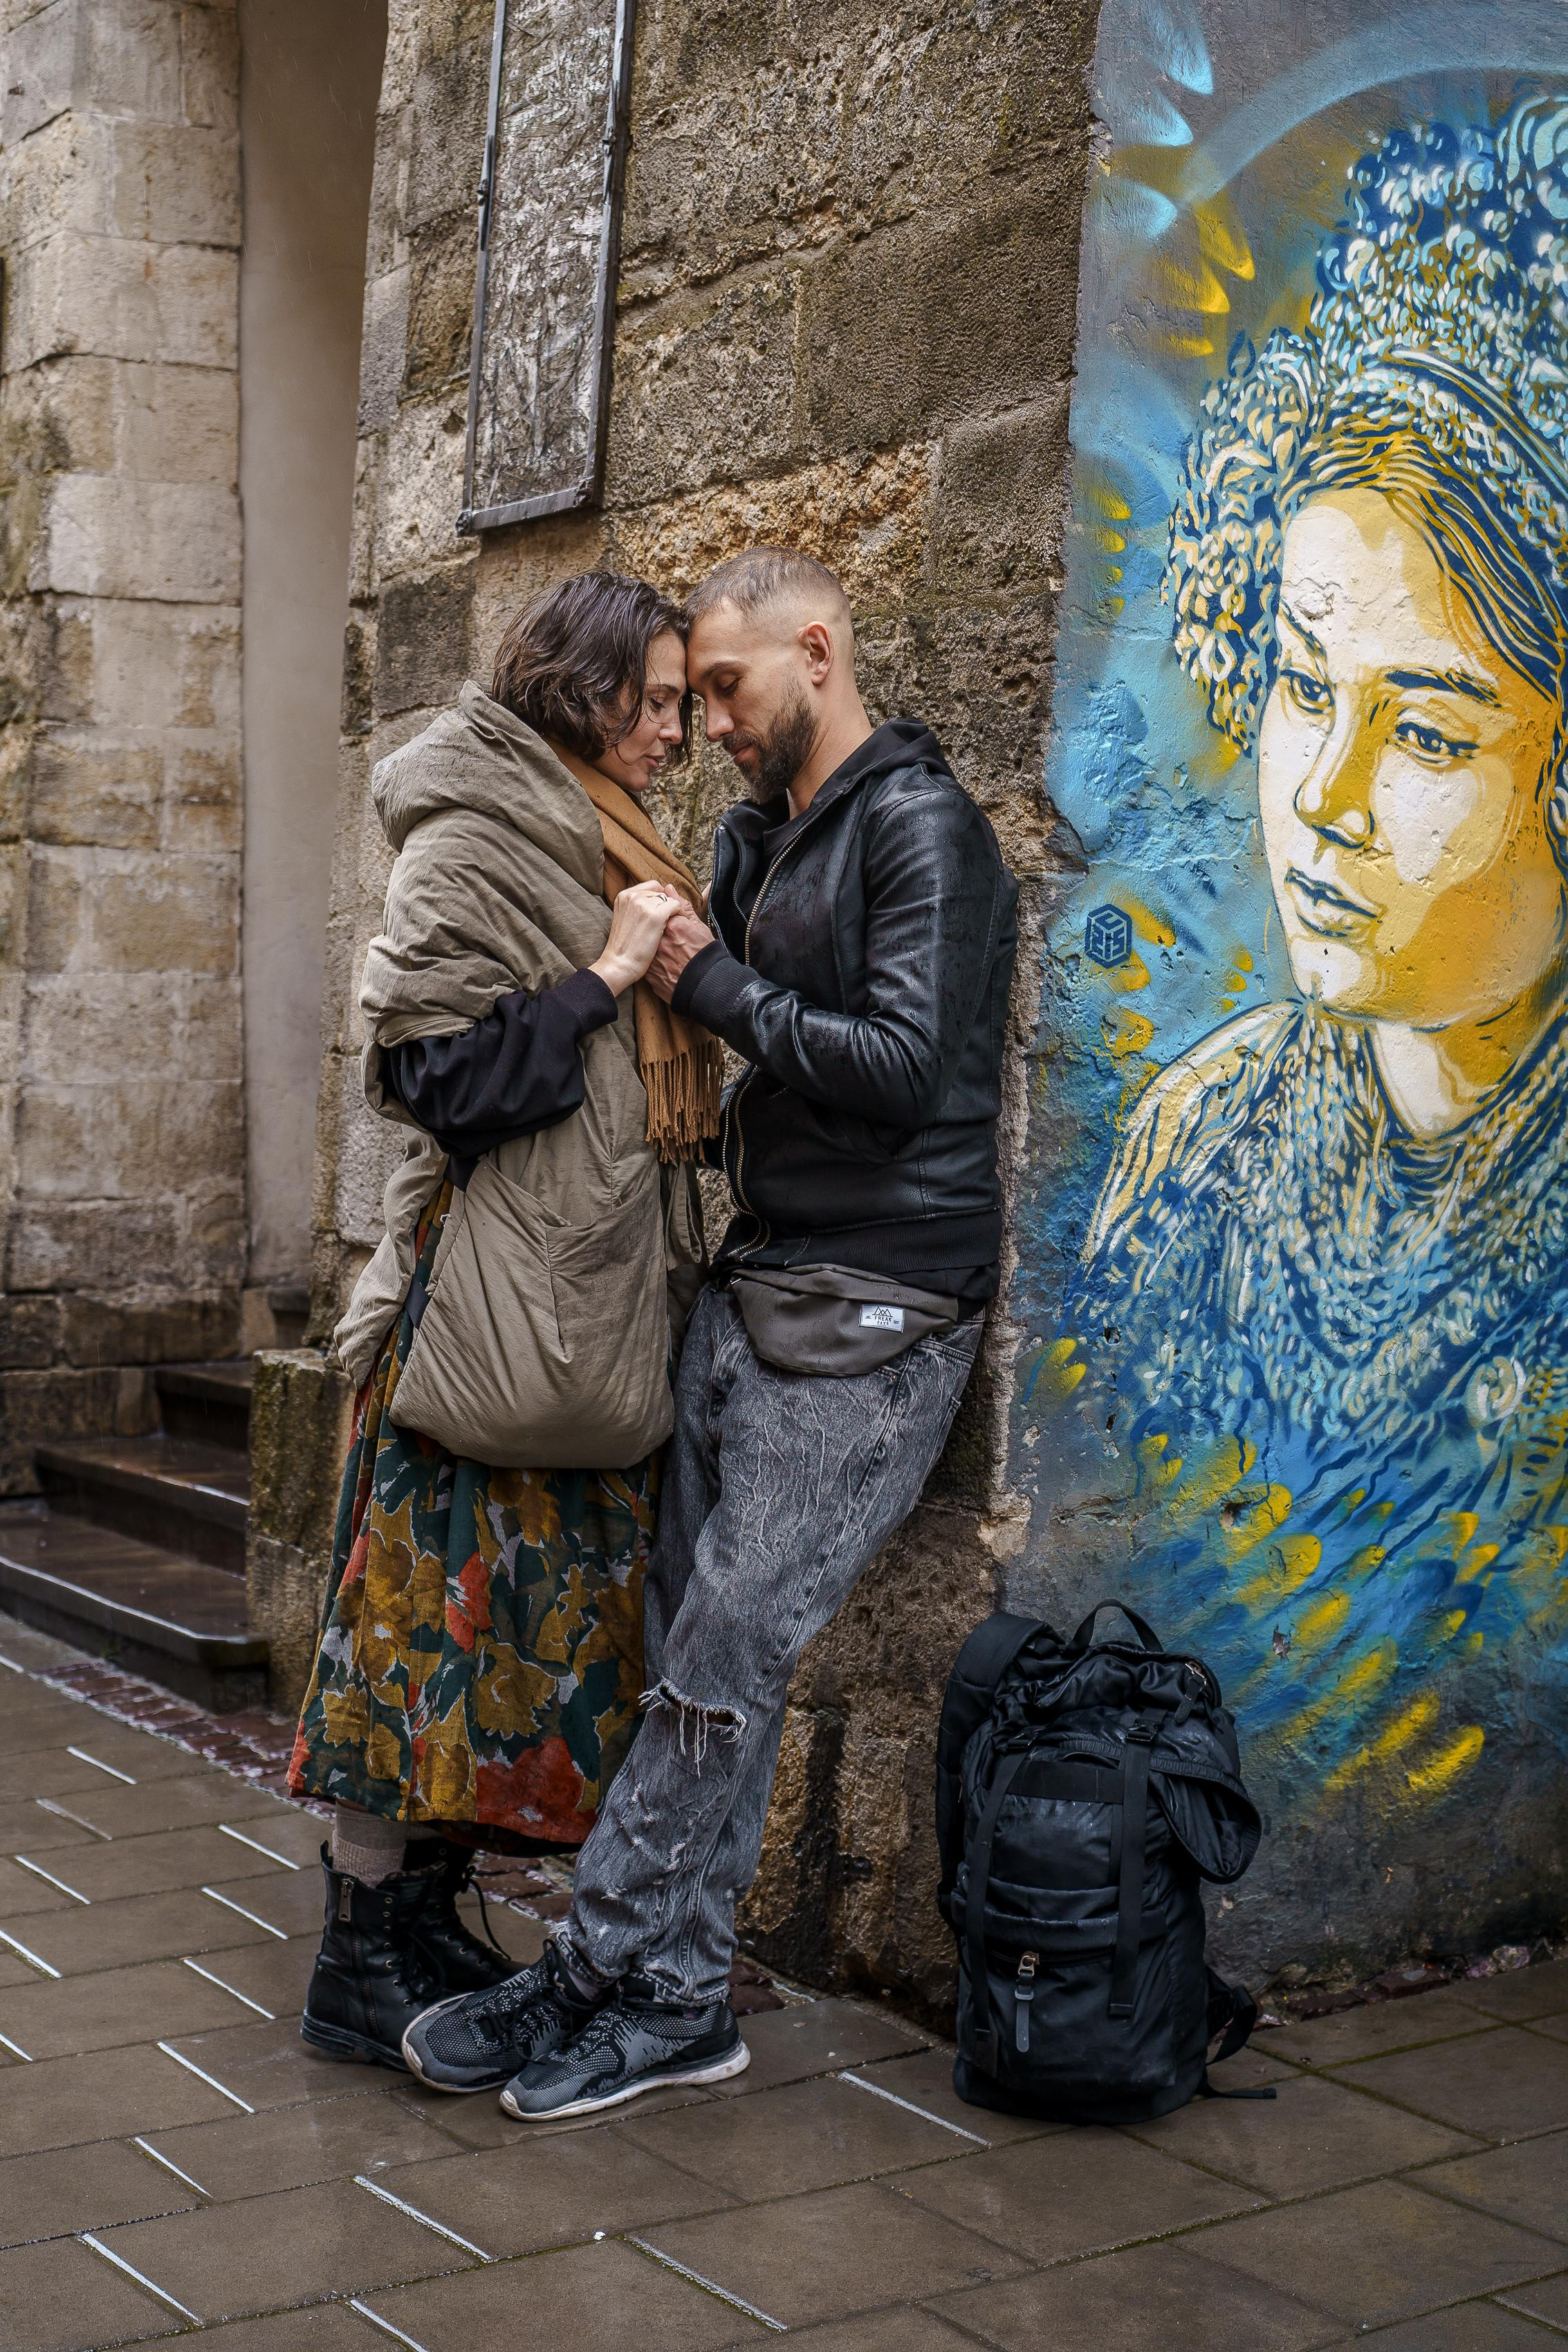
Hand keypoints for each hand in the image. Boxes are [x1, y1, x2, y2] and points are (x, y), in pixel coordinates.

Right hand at [589, 879, 678, 993]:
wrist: (619, 964)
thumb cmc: (624, 947)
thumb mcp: (626, 919)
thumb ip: (637, 905)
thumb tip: (652, 893)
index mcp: (624, 895)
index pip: (650, 886)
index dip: (659, 899)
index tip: (660, 914)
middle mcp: (634, 896)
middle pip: (660, 892)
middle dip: (665, 905)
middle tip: (665, 923)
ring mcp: (644, 904)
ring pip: (669, 899)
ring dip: (672, 911)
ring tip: (669, 927)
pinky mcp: (656, 915)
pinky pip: (676, 906)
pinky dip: (679, 915)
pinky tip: (676, 928)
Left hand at [645, 905, 714, 1002]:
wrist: (706, 987)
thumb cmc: (705, 956)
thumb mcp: (699, 927)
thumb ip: (682, 905)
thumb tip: (669, 888)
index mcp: (672, 925)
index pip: (660, 911)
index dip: (667, 917)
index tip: (674, 924)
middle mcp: (659, 940)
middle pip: (651, 927)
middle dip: (657, 929)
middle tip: (673, 940)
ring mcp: (652, 958)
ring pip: (646, 944)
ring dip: (652, 944)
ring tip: (669, 953)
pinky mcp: (649, 974)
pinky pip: (646, 961)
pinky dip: (652, 960)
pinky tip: (664, 963)